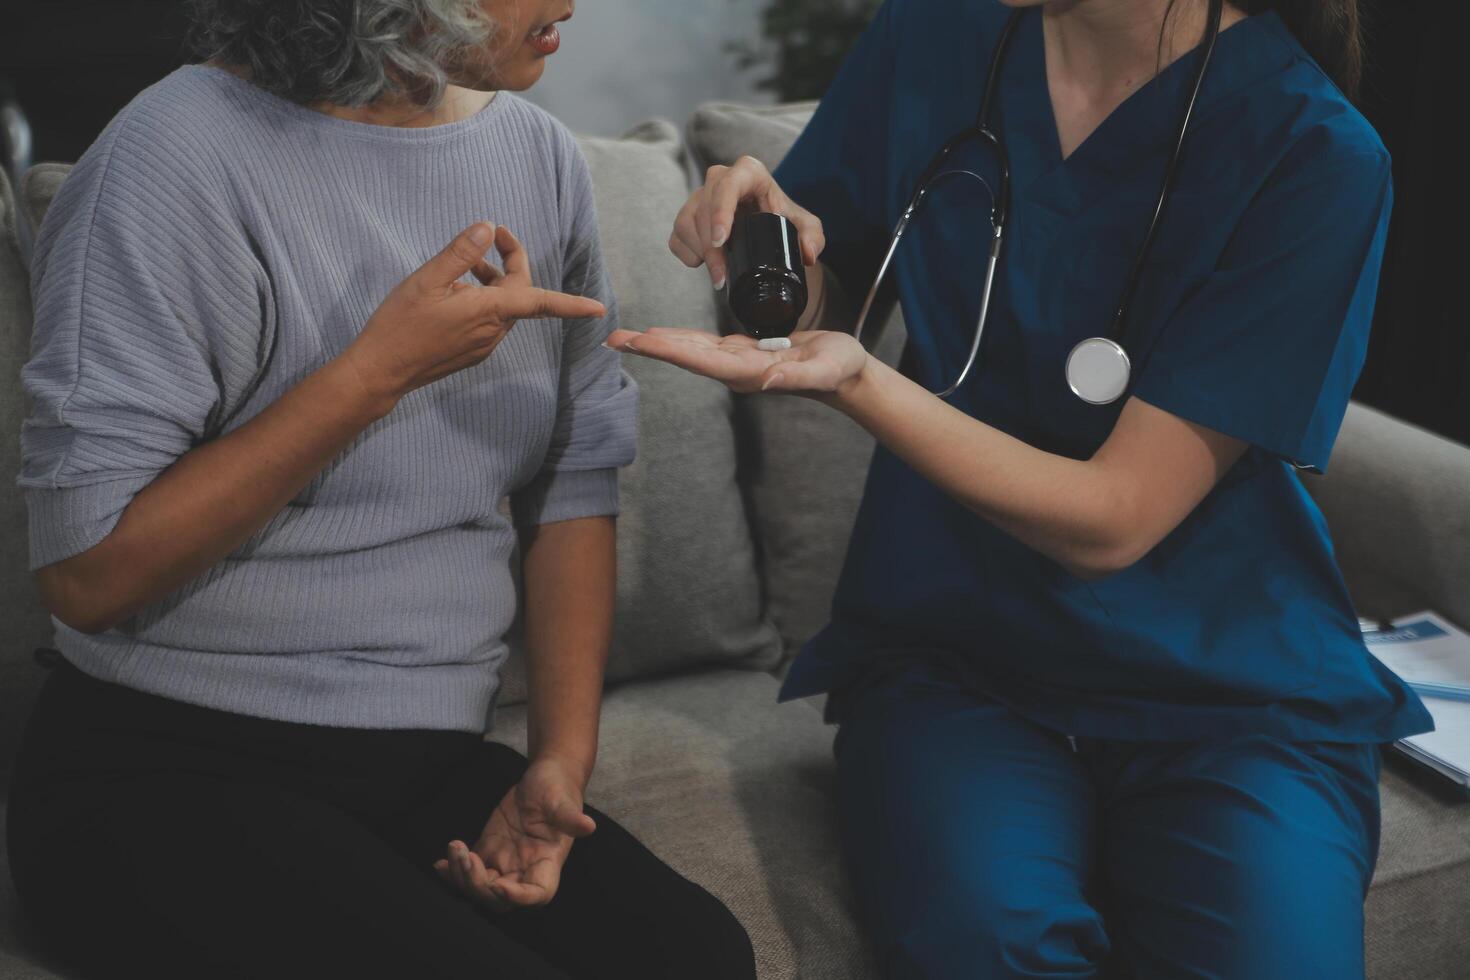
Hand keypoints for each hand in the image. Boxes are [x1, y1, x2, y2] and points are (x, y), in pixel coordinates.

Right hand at [340, 223, 605, 407]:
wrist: (380, 371)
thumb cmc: (400, 324)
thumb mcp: (427, 279)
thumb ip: (460, 252)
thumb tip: (486, 228)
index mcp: (489, 312)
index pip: (541, 303)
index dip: (571, 304)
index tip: (598, 309)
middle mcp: (493, 332)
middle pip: (521, 295)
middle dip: (511, 264)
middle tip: (492, 237)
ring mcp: (484, 346)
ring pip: (504, 308)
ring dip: (493, 283)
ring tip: (465, 264)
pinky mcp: (472, 353)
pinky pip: (490, 322)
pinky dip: (483, 301)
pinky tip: (455, 292)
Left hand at [434, 757, 596, 909]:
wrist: (545, 776)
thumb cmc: (558, 786)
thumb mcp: (563, 798)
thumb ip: (570, 816)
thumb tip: (588, 827)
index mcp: (548, 862)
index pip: (537, 895)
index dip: (518, 898)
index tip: (498, 885)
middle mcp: (526, 869)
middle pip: (501, 899)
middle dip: (479, 886)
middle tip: (468, 857)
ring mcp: (505, 863)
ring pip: (480, 888)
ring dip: (462, 877)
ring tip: (454, 848)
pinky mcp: (489, 851)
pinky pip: (469, 871)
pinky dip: (453, 871)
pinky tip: (440, 863)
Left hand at [605, 327, 868, 398]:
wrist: (846, 374)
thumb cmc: (838, 370)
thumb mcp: (824, 370)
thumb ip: (796, 376)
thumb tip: (766, 379)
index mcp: (749, 372)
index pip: (700, 360)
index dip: (669, 349)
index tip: (640, 341)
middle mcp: (736, 370)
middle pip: (686, 356)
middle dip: (651, 347)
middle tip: (614, 339)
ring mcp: (737, 362)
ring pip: (690, 350)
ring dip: (658, 343)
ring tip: (627, 337)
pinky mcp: (742, 352)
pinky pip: (703, 346)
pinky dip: (679, 338)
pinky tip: (663, 335)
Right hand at [671, 156, 825, 290]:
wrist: (769, 230)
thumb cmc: (786, 222)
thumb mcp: (806, 227)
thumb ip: (813, 237)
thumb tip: (807, 254)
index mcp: (749, 173)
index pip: (728, 185)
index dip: (720, 211)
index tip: (720, 240)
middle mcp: (720, 179)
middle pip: (703, 208)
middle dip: (710, 247)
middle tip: (722, 277)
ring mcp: (700, 197)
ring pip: (686, 223)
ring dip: (699, 253)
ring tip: (719, 276)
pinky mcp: (688, 217)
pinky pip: (676, 236)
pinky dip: (687, 254)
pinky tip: (703, 264)